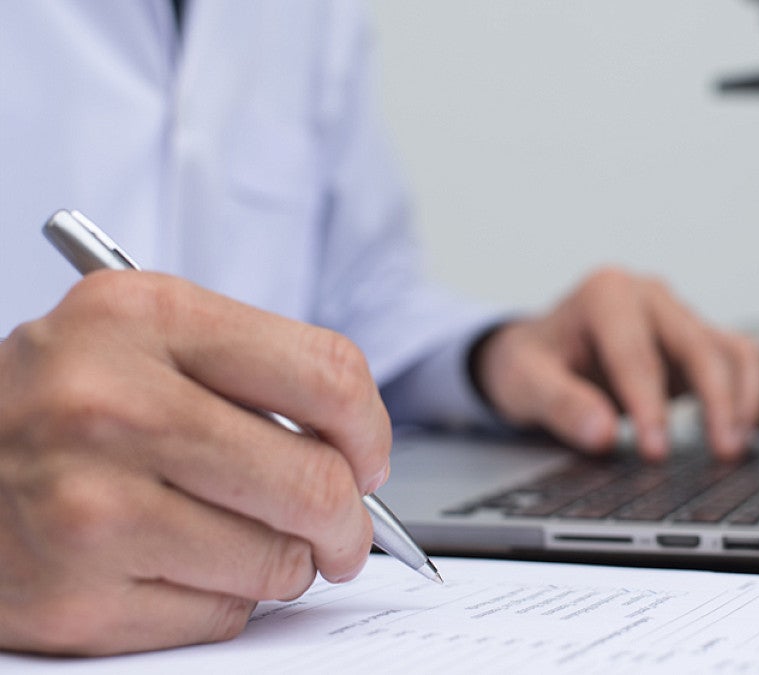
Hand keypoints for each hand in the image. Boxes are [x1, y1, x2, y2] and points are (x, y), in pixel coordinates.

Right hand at [0, 271, 390, 654]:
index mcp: (142, 316)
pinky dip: (225, 599)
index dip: (370, 429)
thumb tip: (362, 454)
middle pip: (314, 481)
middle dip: (350, 522)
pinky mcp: (71, 597)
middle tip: (344, 532)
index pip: (326, 374)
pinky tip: (177, 568)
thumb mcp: (139, 337)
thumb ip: (252, 372)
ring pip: (277, 560)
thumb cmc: (57, 402)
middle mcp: (110, 405)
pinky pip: (221, 614)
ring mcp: (86, 506)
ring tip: (246, 541)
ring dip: (287, 563)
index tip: (368, 457)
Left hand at [473, 268, 758, 460]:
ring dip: (737, 398)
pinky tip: (741, 430)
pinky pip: (737, 357)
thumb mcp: (525, 382)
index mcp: (605, 293)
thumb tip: (602, 433)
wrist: (538, 352)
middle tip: (718, 452)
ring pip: (725, 349)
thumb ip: (561, 405)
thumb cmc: (531, 362)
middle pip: (695, 344)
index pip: (635, 351)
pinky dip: (748, 390)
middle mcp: (648, 296)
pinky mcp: (695, 339)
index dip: (649, 403)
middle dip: (712, 400)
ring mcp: (677, 315)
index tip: (656, 451)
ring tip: (733, 447)